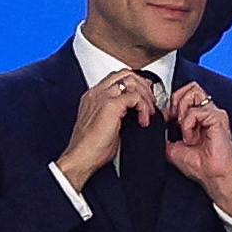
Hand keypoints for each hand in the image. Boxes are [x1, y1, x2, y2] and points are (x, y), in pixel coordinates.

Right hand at [54, 67, 160, 190]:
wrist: (80, 158)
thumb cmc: (91, 148)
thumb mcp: (105, 125)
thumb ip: (118, 113)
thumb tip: (135, 113)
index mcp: (93, 96)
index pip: (117, 78)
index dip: (135, 84)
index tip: (145, 95)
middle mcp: (97, 93)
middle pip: (126, 74)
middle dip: (143, 85)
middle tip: (151, 101)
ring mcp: (103, 97)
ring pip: (132, 82)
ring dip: (146, 96)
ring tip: (148, 111)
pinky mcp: (111, 106)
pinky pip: (136, 97)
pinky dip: (144, 107)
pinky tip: (143, 120)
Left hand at [163, 82, 231, 218]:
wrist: (213, 177)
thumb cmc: (201, 166)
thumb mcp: (174, 148)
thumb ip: (166, 135)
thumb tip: (155, 127)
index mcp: (199, 118)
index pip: (185, 94)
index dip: (172, 103)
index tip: (167, 118)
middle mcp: (208, 112)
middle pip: (191, 87)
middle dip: (177, 100)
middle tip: (174, 118)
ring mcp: (214, 113)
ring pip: (194, 92)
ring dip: (183, 111)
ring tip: (185, 129)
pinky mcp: (218, 117)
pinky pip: (195, 111)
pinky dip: (188, 125)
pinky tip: (192, 138)